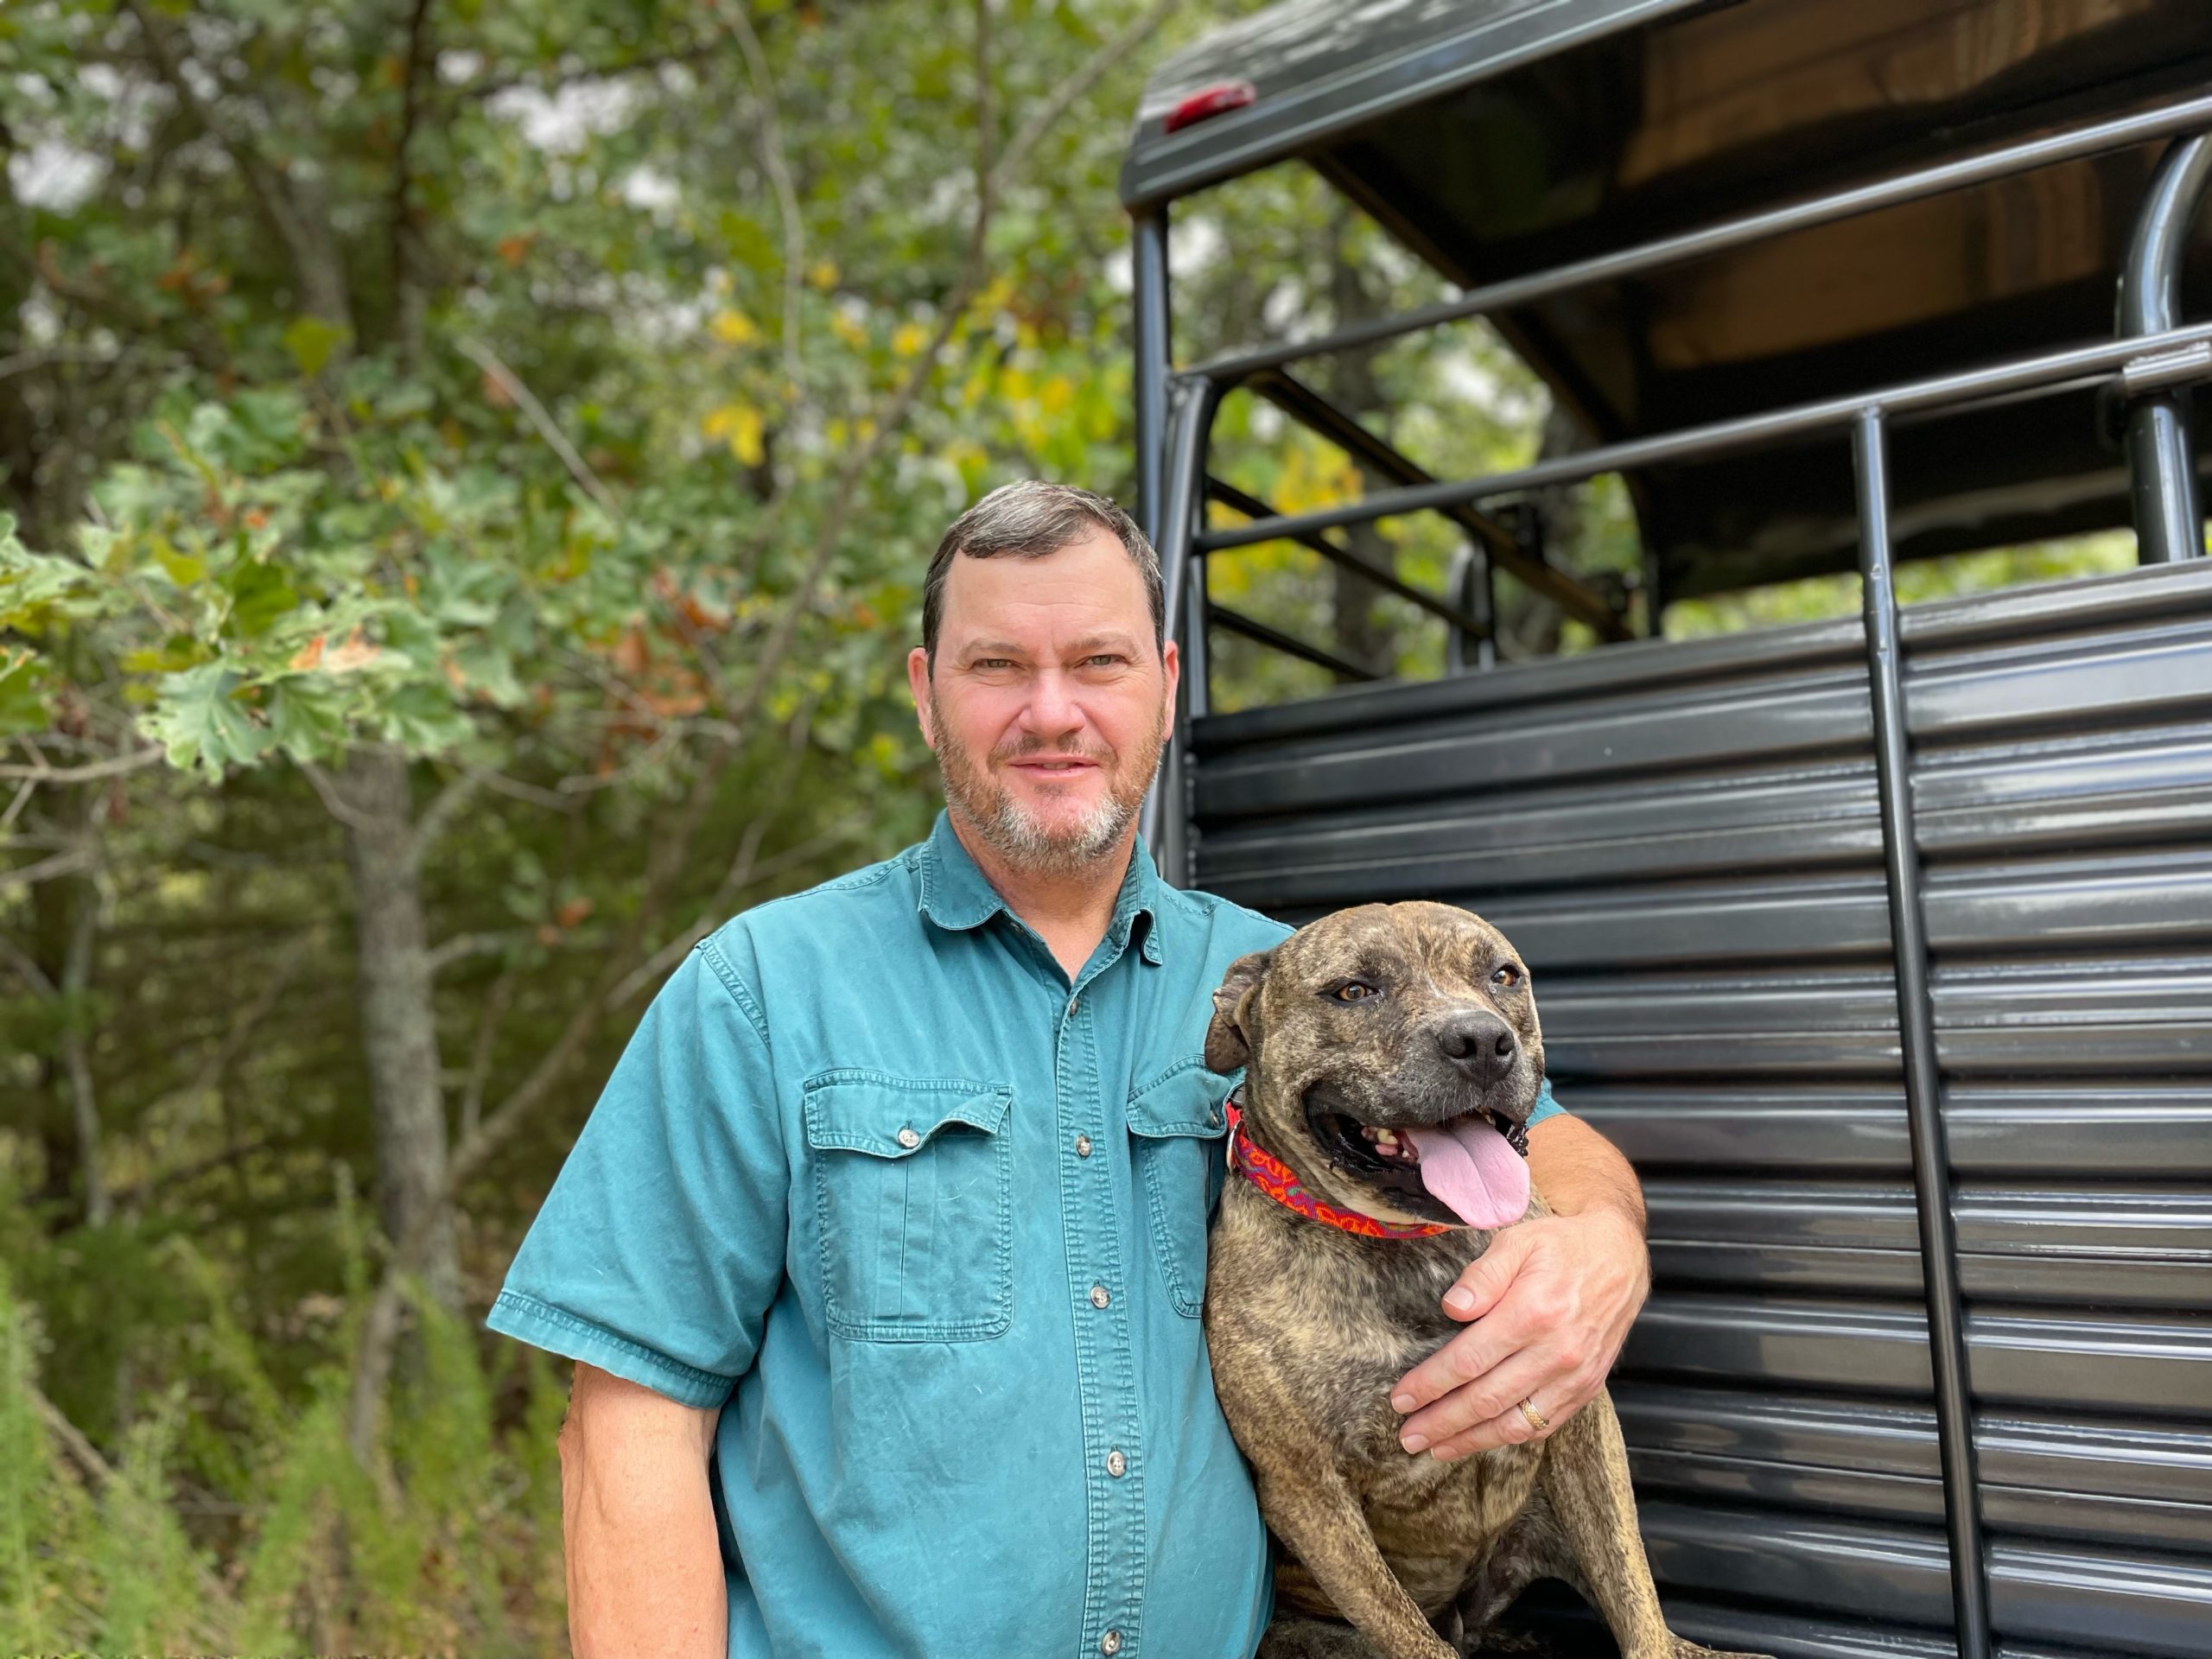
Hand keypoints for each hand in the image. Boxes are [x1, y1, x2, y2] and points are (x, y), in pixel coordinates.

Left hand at [1388, 1208, 1647, 1460]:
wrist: (1621, 1257)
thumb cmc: (1562, 1247)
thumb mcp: (1518, 1241)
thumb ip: (1483, 1275)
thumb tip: (1452, 1307)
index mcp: (1532, 1313)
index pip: (1469, 1360)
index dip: (1431, 1384)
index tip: (1401, 1398)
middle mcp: (1556, 1351)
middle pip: (1486, 1399)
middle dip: (1441, 1421)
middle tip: (1408, 1435)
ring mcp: (1575, 1376)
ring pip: (1515, 1423)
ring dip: (1471, 1440)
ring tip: (1436, 1449)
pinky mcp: (1587, 1388)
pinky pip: (1544, 1425)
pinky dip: (1509, 1437)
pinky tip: (1482, 1440)